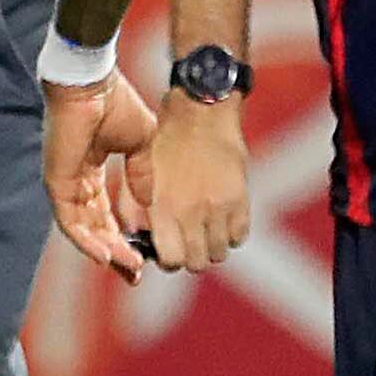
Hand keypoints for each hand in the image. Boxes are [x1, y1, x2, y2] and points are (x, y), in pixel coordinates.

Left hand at [41, 72, 162, 280]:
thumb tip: (150, 204)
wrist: (93, 84)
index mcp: (92, 171)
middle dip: (115, 252)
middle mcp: (75, 181)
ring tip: (127, 269)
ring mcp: (64, 183)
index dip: (123, 236)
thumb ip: (142, 175)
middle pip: (94, 227)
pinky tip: (104, 255)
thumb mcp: (141, 145)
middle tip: (135, 274)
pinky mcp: (57, 181)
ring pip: (82, 228)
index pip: (105, 213)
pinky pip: (69, 219)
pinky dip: (85, 239)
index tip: (144, 256)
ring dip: (104, 250)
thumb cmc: (116, 104)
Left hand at [143, 85, 251, 272]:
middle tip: (187, 240)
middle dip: (190, 256)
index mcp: (163, 208)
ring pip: (219, 253)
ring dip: (211, 247)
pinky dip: (231, 234)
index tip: (169, 248)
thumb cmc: (165, 140)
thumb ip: (135, 208)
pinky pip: (239, 236)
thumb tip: (138, 237)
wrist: (202, 111)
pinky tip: (222, 219)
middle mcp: (192, 213)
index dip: (169, 259)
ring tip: (205, 230)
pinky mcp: (240, 199)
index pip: (171, 260)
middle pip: (197, 263)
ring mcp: (219, 208)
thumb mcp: (141, 175)